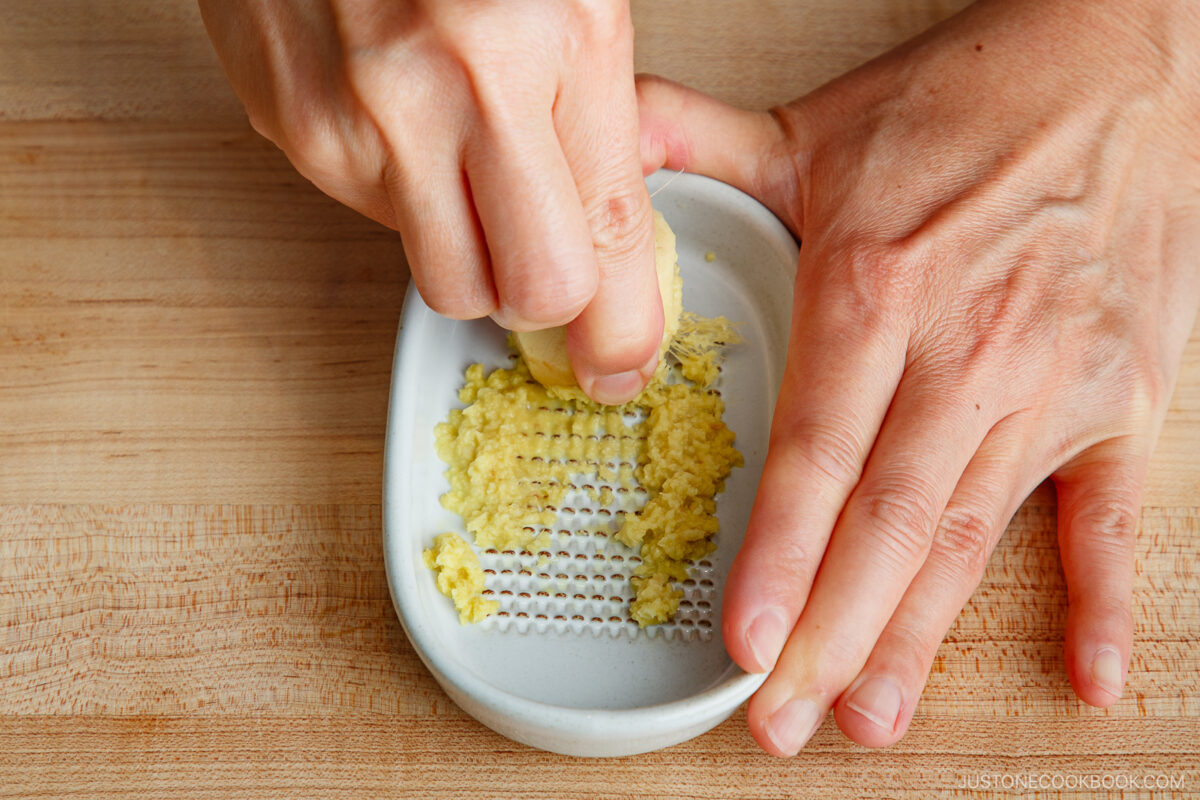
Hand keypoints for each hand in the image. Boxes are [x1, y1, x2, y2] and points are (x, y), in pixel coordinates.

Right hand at [199, 0, 661, 403]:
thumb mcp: (575, 0)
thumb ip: (599, 118)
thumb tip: (618, 237)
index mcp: (549, 42)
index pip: (605, 243)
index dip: (623, 328)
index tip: (622, 357)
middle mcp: (448, 92)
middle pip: (525, 294)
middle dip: (548, 299)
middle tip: (555, 273)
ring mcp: (359, 121)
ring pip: (445, 278)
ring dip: (475, 255)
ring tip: (473, 174)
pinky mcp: (295, 132)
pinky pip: (374, 220)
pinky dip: (406, 197)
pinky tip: (408, 126)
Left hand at [638, 0, 1199, 754]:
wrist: (1126, 64)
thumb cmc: (969, 102)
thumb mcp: (817, 124)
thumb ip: (696, 143)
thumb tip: (601, 145)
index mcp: (878, 288)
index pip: (819, 449)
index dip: (780, 553)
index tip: (746, 640)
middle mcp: (969, 348)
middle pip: (891, 520)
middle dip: (831, 630)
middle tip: (781, 720)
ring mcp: (1054, 380)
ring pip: (976, 532)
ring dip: (921, 634)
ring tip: (870, 715)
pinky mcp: (1124, 394)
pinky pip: (1115, 512)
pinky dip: (1102, 595)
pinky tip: (1084, 675)